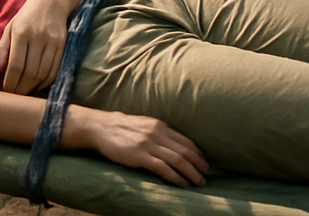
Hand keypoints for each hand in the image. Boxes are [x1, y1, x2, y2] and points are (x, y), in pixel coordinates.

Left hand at [0, 0, 66, 95]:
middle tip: (15, 95)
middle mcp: (38, 38)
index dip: (10, 82)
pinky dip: (46, 82)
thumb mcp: (10, 28)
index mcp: (21, 33)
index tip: (6, 90)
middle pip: (30, 73)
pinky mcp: (63, 46)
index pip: (15, 66)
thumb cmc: (26, 17)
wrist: (51, 2)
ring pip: (43, 75)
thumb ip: (2, 50)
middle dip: (21, 89)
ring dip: (33, 88)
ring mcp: (53, 42)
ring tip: (25, 91)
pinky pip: (55, 71)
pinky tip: (38, 84)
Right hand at [69, 107, 209, 187]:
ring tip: (199, 182)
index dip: (199, 153)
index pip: (186, 141)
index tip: (205, 164)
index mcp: (160, 125)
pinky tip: (182, 183)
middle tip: (208, 175)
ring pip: (178, 160)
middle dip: (200, 165)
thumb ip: (159, 132)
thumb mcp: (144, 125)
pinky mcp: (139, 156)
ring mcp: (148, 144)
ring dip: (192, 173)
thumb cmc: (122, 127)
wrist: (100, 127)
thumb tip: (175, 144)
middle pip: (186, 151)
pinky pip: (163, 168)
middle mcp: (157, 133)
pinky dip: (176, 177)